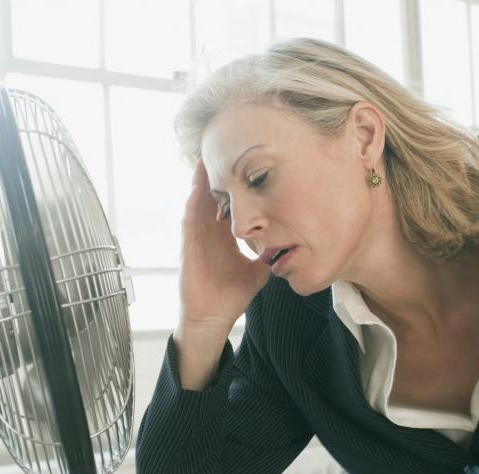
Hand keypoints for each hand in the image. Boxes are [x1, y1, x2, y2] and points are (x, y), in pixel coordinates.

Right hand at [178, 160, 270, 335]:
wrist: (213, 318)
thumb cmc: (230, 296)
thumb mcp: (257, 272)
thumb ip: (270, 257)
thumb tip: (291, 248)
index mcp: (223, 237)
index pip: (228, 205)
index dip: (233, 187)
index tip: (242, 166)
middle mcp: (208, 234)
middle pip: (211, 197)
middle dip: (214, 175)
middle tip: (220, 149)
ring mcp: (196, 239)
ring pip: (197, 204)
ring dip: (199, 183)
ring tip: (204, 159)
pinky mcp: (188, 249)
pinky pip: (188, 222)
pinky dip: (192, 206)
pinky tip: (196, 190)